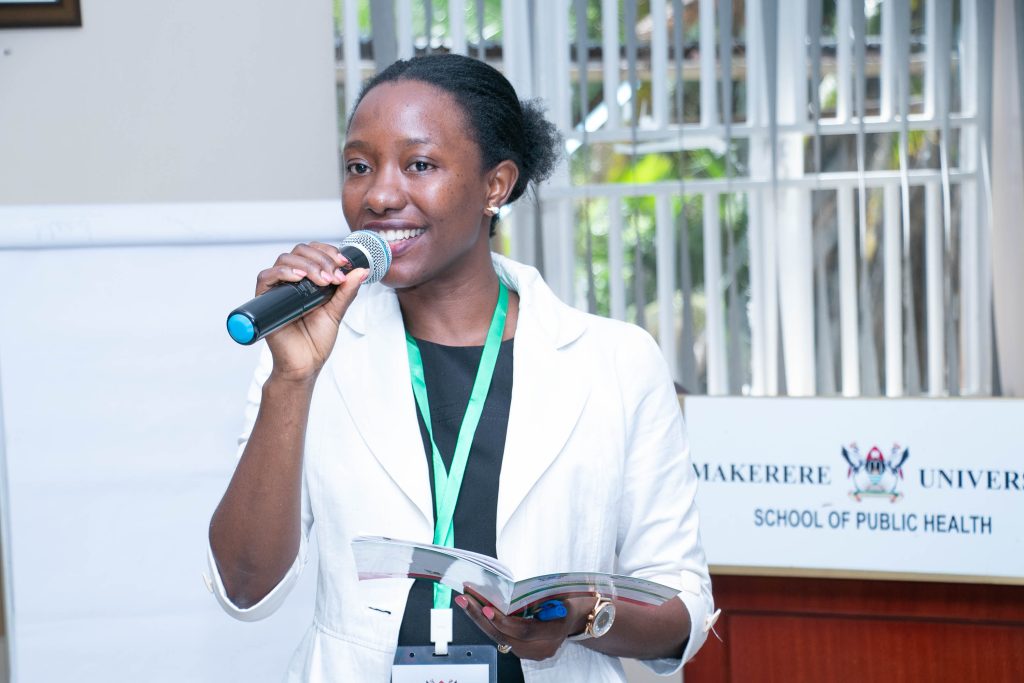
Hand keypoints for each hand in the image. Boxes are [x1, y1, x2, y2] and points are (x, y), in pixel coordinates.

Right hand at [255, 242, 366, 381]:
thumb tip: (362, 270)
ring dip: (307, 265)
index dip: (328, 252)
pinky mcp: (265, 300)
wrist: (305, 364)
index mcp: (309, 280)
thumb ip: (347, 291)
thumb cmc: (316, 341)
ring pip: (285, 259)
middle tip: (334, 276)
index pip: (314, 252)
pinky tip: (299, 278)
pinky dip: (283, 272)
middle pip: (300, 251)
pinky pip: (266, 277)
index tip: (343, 263)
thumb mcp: (337, 311)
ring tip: (322, 280)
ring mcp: (278, 289)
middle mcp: (292, 281)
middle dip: (321, 259)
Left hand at [454, 594, 595, 660]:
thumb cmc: (570, 601)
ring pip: (501, 639)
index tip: (487, 607)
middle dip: (482, 618)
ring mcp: (532, 653)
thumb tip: (511, 591)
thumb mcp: (562, 595)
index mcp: (554, 633)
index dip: (504, 621)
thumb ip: (541, 598)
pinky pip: (502, 638)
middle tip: (466, 600)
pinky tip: (476, 610)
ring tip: (466, 601)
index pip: (525, 631)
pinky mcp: (524, 650)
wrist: (580, 617)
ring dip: (480, 620)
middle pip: (506, 637)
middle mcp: (542, 648)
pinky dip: (489, 624)